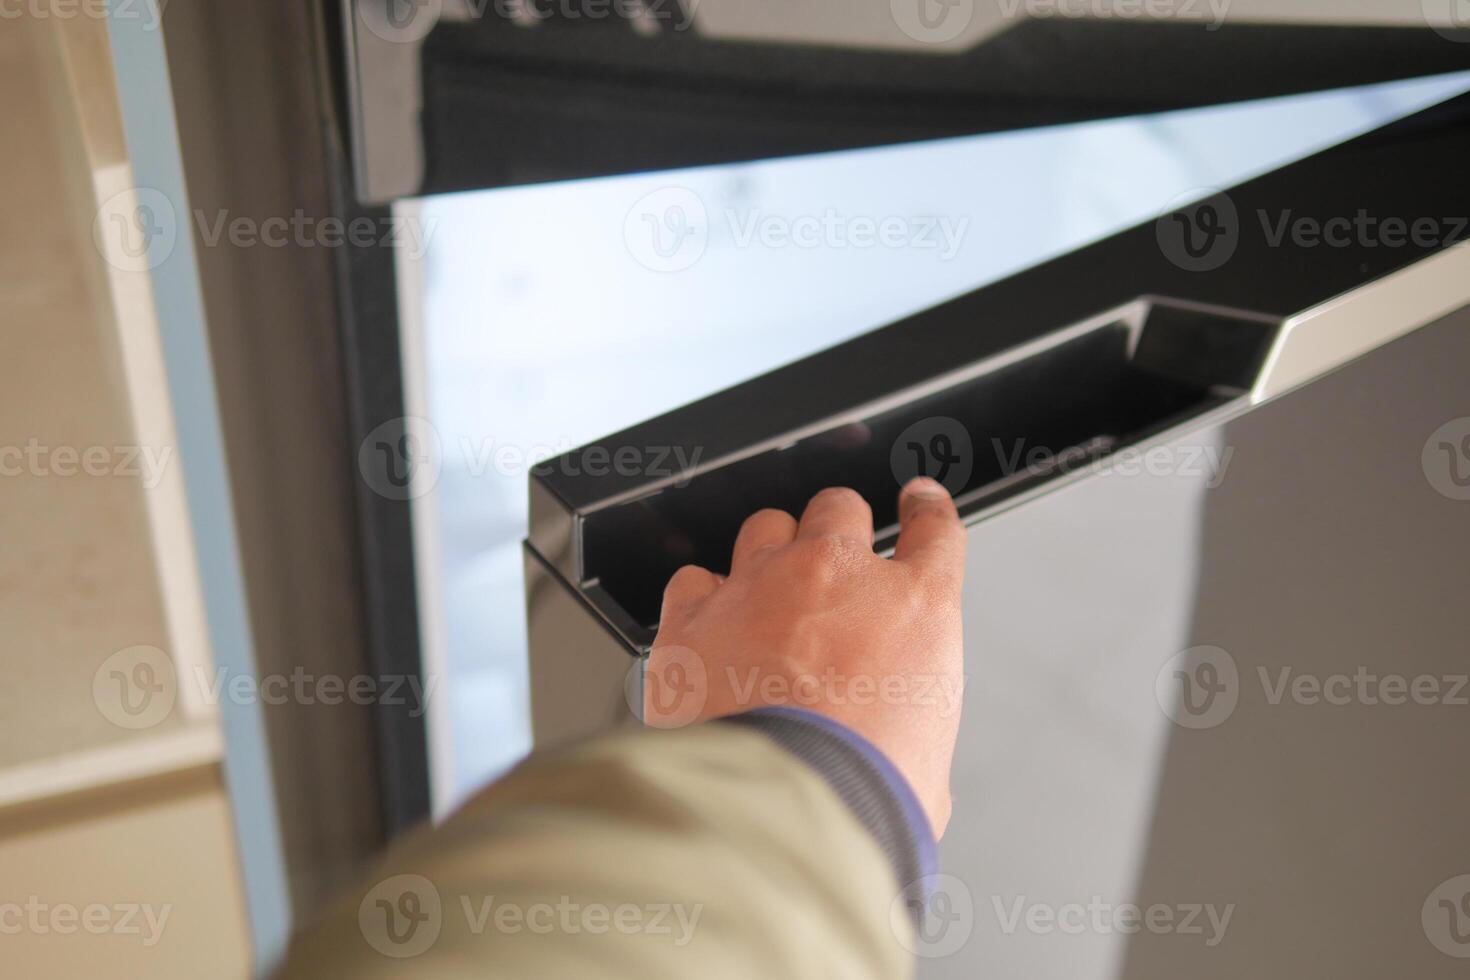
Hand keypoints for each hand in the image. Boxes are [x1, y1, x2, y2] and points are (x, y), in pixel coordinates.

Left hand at [646, 478, 966, 836]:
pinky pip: (692, 579)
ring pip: (766, 526)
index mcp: (914, 608)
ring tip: (766, 595)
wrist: (784, 811)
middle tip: (830, 568)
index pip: (934, 530)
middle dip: (836, 530)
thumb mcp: (929, 759)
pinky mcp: (695, 618)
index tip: (918, 504)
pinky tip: (707, 626)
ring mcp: (760, 587)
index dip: (924, 510)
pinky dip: (701, 599)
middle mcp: (836, 577)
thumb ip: (913, 723)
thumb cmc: (863, 792)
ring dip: (771, 553)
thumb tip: (899, 749)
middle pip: (838, 508)